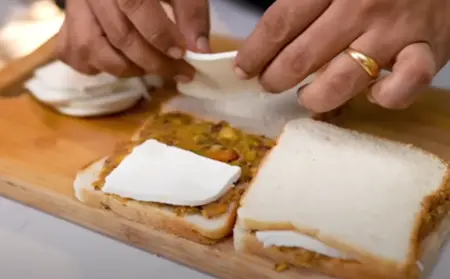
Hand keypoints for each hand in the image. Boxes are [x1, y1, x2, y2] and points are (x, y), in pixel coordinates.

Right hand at [55, 0, 209, 80]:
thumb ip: (192, 11)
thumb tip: (200, 50)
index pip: (135, 5)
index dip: (160, 34)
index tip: (183, 54)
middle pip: (119, 35)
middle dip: (154, 62)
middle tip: (181, 72)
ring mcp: (75, 9)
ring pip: (91, 49)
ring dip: (127, 68)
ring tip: (151, 66)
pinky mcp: (68, 24)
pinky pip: (74, 54)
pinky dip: (98, 67)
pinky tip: (122, 61)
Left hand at [235, 0, 449, 111]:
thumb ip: (305, 1)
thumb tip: (271, 38)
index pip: (281, 22)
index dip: (256, 51)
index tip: (244, 68)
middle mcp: (362, 7)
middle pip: (302, 56)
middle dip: (275, 78)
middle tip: (268, 84)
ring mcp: (395, 31)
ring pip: (342, 79)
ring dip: (316, 97)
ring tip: (307, 96)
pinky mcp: (428, 51)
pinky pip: (401, 88)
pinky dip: (383, 98)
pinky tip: (372, 94)